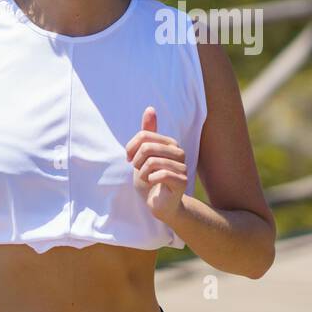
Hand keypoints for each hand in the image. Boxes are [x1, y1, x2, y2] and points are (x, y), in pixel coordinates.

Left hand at [125, 106, 186, 222]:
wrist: (158, 203)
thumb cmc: (150, 178)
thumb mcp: (143, 154)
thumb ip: (147, 133)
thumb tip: (150, 108)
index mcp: (170, 143)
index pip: (143, 136)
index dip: (130, 148)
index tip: (129, 159)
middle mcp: (179, 152)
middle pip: (147, 147)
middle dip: (136, 161)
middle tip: (138, 170)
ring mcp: (183, 167)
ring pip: (151, 161)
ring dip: (142, 173)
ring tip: (146, 178)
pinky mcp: (182, 181)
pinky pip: (159, 174)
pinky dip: (149, 180)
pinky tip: (152, 184)